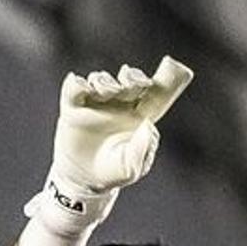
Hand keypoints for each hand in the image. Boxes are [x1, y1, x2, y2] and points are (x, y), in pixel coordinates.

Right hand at [47, 58, 193, 198]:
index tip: (173, 64)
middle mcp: (120, 105)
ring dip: (104, 81)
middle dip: (132, 76)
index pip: (157, 94)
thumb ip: (143, 149)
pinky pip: (74, 88)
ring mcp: (97, 103)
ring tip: (103, 91)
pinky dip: (76, 83)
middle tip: (129, 81)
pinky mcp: (73, 107)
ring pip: (102, 79)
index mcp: (141, 116)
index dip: (167, 79)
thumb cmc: (113, 173)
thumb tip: (148, 125)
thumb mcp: (132, 168)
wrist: (84, 181)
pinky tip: (80, 86)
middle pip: (130, 80)